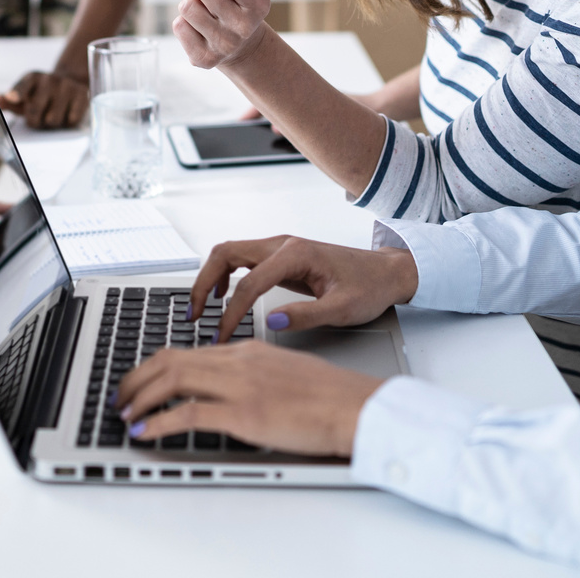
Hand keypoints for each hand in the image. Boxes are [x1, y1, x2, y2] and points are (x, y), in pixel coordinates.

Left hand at [0, 70, 89, 128]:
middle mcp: (49, 79)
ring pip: (53, 120)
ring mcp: (67, 86)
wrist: (71, 82)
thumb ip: (9, 101)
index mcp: (32, 77)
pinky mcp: (83, 95)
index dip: (17, 93)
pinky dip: (67, 122)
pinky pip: (71, 120)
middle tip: (37, 119)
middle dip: (34, 121)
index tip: (13, 98)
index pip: (23, 86)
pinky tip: (67, 113)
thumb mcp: (25, 95)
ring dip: (51, 124)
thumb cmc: (41, 94)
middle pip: (35, 111)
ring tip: (52, 115)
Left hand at [115, 340, 384, 456]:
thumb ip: (251, 374)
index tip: (139, 380)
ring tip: (125, 413)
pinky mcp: (244, 414)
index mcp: (245, 351)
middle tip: (121, 395)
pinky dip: (158, 421)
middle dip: (136, 378)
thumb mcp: (283, 370)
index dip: (154, 365)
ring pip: (171, 380)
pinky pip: (188, 414)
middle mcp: (236, 362)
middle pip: (169, 360)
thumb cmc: (328, 395)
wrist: (353, 406)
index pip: (186, 350)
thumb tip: (227, 388)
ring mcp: (239, 386)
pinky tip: (146, 430)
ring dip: (140, 397)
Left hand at [174, 0, 271, 69]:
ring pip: (186, 6)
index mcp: (258, 3)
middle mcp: (243, 27)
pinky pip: (179, 26)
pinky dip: (185, 22)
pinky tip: (200, 27)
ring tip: (206, 10)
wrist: (245, 46)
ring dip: (192, 2)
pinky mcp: (204, 59)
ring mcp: (223, 45)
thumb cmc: (244, 1)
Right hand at [190, 235, 419, 342]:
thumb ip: (306, 315)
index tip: (222, 335)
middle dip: (204, 283)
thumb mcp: (343, 308)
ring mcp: (279, 248)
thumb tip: (272, 322)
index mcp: (296, 254)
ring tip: (201, 308)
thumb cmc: (369, 287)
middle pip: (226, 253)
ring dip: (210, 278)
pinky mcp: (280, 257)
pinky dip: (225, 276)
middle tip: (193, 314)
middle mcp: (283, 244)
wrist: (386, 272)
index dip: (231, 312)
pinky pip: (242, 261)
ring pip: (229, 253)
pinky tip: (225, 296)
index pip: (249, 282)